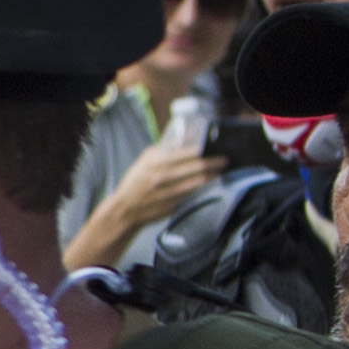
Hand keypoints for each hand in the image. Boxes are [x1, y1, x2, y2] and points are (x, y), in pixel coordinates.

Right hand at [71, 127, 222, 268]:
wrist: (125, 209)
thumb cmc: (135, 182)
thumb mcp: (145, 161)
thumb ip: (164, 149)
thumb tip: (187, 138)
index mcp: (155, 163)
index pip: (186, 153)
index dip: (203, 150)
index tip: (214, 148)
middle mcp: (162, 177)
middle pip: (196, 167)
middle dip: (214, 163)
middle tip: (224, 160)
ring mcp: (169, 192)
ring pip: (199, 182)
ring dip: (213, 176)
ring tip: (221, 172)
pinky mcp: (174, 205)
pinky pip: (195, 194)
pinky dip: (206, 189)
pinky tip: (212, 185)